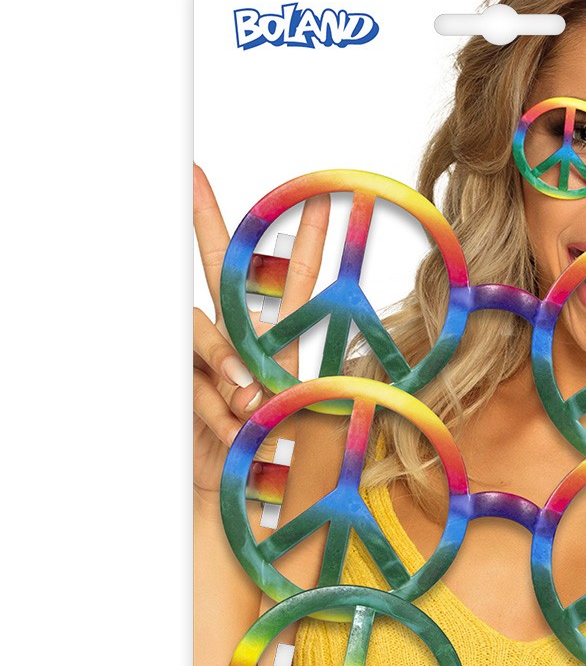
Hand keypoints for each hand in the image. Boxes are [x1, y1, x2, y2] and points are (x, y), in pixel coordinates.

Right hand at [192, 164, 329, 493]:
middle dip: (207, 222)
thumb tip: (249, 389)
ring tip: (252, 406)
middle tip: (192, 176)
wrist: (242, 489)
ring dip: (227, 367)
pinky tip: (234, 435)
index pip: (289, 284)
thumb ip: (279, 397)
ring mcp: (209, 361)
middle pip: (219, 272)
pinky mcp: (187, 387)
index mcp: (278, 339)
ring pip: (203, 335)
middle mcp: (240, 339)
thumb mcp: (298, 422)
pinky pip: (195, 386)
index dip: (303, 244)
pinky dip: (216, 413)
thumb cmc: (281, 452)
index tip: (318, 202)